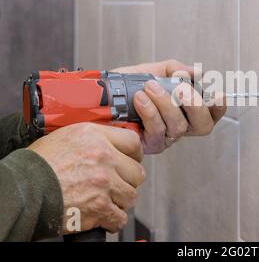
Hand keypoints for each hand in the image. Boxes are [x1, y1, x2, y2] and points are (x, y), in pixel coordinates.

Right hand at [27, 123, 144, 233]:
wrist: (23, 189)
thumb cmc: (38, 165)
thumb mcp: (66, 136)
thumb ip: (93, 138)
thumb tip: (111, 143)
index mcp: (95, 136)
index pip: (133, 142)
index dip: (135, 153)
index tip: (133, 159)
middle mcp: (103, 157)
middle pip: (137, 172)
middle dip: (128, 180)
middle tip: (118, 184)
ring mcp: (104, 183)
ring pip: (131, 195)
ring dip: (121, 200)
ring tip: (107, 200)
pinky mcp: (100, 207)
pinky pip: (120, 218)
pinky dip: (113, 220)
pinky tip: (104, 216)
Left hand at [112, 60, 226, 153]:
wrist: (99, 95)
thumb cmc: (127, 84)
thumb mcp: (155, 70)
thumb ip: (177, 70)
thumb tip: (197, 72)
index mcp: (186, 110)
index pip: (212, 114)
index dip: (219, 106)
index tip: (216, 93)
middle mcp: (179, 126)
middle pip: (203, 125)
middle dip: (195, 105)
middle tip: (181, 88)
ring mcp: (164, 137)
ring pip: (178, 126)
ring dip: (167, 103)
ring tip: (150, 87)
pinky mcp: (147, 144)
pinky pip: (157, 131)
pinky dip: (151, 111)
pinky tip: (140, 98)